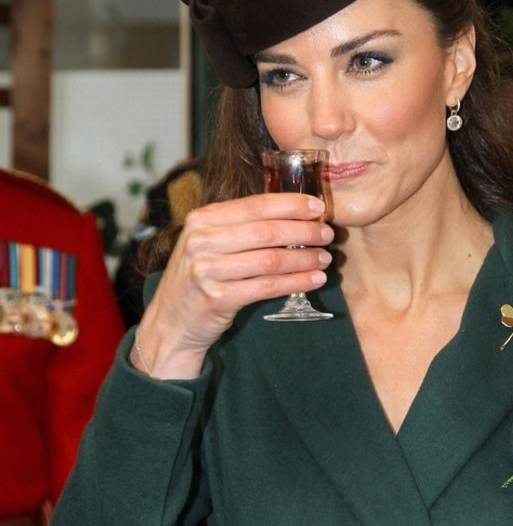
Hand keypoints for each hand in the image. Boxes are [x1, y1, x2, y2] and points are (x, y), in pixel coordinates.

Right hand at [133, 193, 333, 378]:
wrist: (172, 321)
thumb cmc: (200, 277)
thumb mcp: (210, 243)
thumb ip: (241, 226)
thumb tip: (294, 214)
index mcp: (202, 219)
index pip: (255, 205)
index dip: (291, 204)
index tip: (318, 207)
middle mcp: (201, 241)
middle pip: (265, 231)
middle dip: (304, 231)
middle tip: (327, 234)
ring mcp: (207, 270)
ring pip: (270, 260)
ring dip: (304, 258)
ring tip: (326, 258)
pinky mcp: (217, 298)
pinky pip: (267, 287)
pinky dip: (295, 282)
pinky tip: (314, 280)